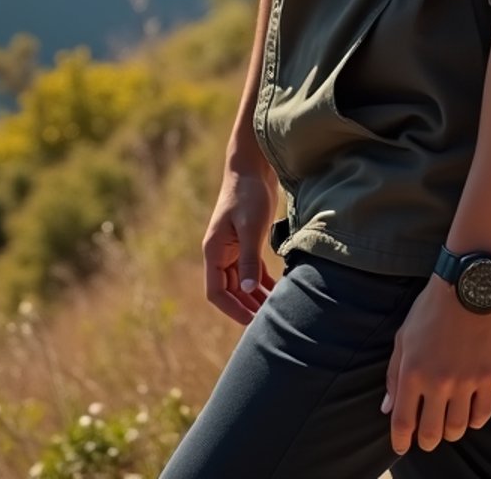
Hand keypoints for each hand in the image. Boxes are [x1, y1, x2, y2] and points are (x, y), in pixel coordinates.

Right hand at [201, 162, 279, 324]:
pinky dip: (262, 281)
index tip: (251, 321)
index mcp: (214, 251)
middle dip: (246, 306)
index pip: (216, 292)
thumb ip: (249, 259)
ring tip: (275, 309)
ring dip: (255, 296)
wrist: (252, 167)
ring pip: (242, 281)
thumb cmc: (248, 194)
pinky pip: (251, 269)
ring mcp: (233, 248)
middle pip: (230, 290)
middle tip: (269, 320)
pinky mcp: (246, 241)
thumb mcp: (250, 227)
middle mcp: (220, 253)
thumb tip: (250, 290)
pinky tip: (277, 291)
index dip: (232, 309)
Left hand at [381, 275, 490, 455]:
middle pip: (431, 432)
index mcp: (411, 371)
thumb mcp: (403, 337)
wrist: (467, 285)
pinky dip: (474, 420)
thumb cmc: (430, 309)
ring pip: (457, 428)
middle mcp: (437, 381)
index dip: (401, 440)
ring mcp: (465, 380)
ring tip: (448, 424)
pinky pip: (482, 415)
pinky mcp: (489, 376)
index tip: (401, 447)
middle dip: (427, 440)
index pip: (403, 421)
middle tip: (427, 437)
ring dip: (450, 432)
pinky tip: (469, 413)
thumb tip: (387, 409)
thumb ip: (393, 375)